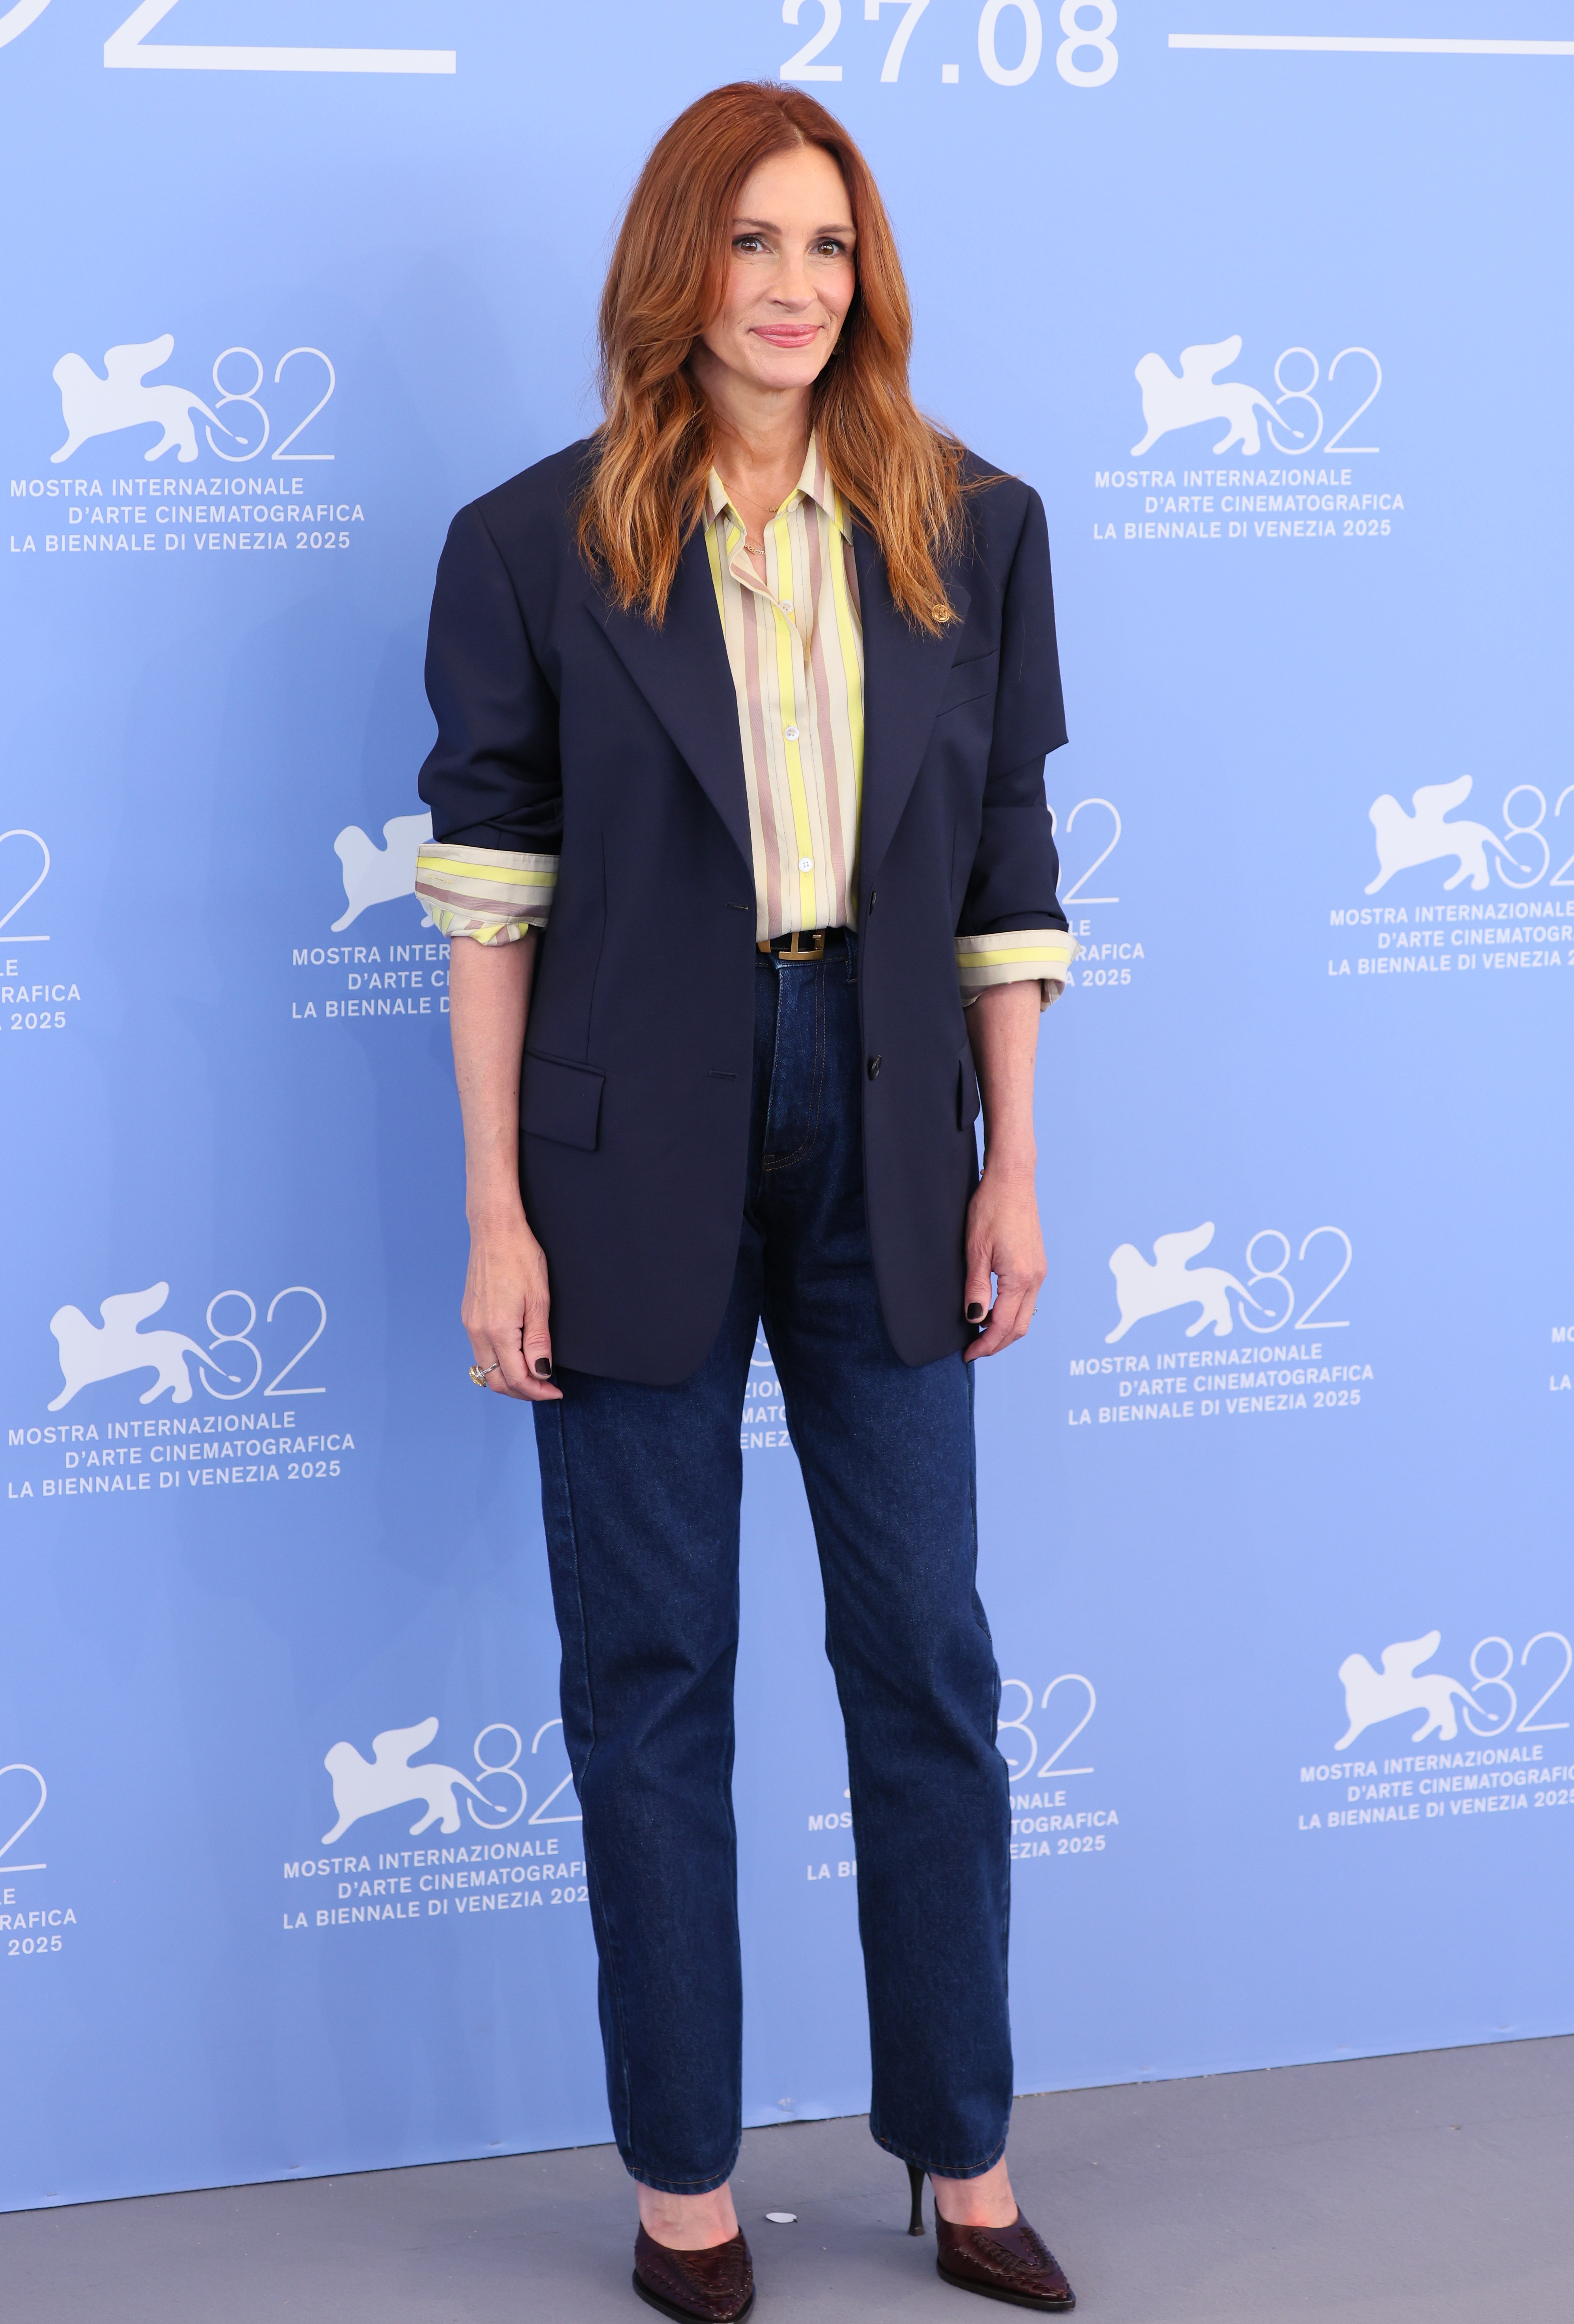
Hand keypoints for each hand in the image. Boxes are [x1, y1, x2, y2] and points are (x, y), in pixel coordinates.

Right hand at [462, 1203, 561, 1400]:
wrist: (495, 1230)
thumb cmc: (520, 1257)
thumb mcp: (539, 1301)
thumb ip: (539, 1341)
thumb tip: (541, 1373)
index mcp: (498, 1330)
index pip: (517, 1378)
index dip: (538, 1391)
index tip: (556, 1391)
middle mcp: (478, 1331)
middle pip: (496, 1380)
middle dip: (522, 1392)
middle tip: (546, 1389)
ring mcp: (470, 1324)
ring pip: (486, 1368)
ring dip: (509, 1378)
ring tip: (533, 1376)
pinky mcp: (469, 1316)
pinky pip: (481, 1351)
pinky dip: (498, 1362)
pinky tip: (516, 1356)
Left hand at [963, 1162, 1045, 1360]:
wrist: (1012, 1181)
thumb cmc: (991, 1208)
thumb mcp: (975, 1249)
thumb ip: (976, 1287)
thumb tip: (974, 1318)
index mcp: (1020, 1278)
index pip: (1004, 1325)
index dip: (985, 1345)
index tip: (967, 1354)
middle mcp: (1035, 1278)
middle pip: (1019, 1327)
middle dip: (996, 1344)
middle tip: (972, 1350)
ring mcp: (1039, 1272)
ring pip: (1025, 1315)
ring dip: (1005, 1330)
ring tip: (980, 1335)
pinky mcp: (1037, 1265)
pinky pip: (1027, 1300)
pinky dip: (1012, 1314)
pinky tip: (993, 1311)